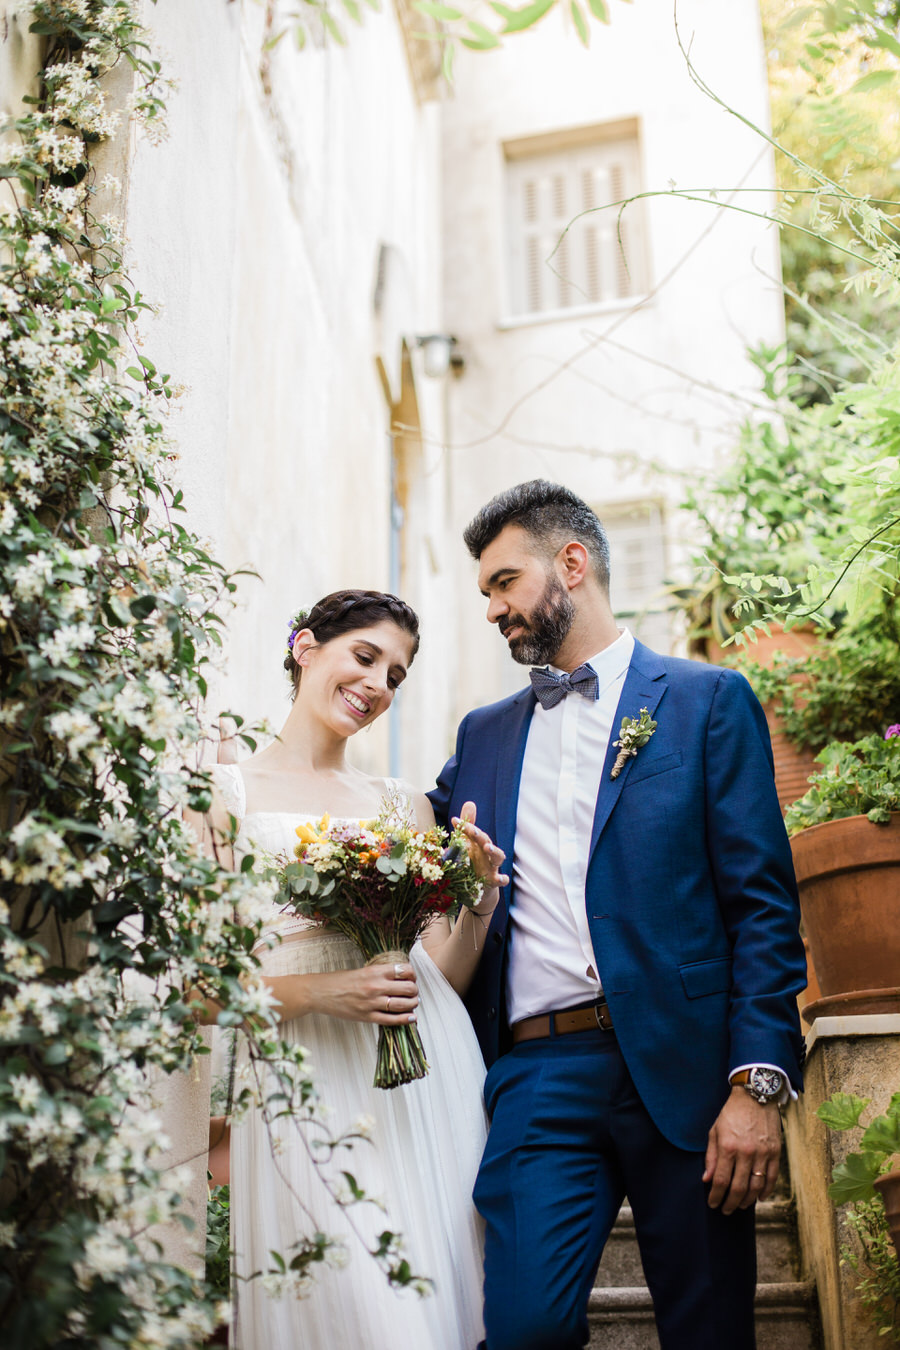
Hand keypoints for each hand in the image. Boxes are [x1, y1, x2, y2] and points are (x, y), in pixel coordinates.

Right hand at [284, 962, 418, 1024]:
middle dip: (414, 990)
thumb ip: (380, 974)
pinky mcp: (367, 1017)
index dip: (412, 974)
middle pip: (408, 988)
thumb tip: (400, 977)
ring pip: (403, 1004)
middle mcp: (376, 986)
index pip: (404, 970)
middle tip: (413, 991)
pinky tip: (411, 1017)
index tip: (411, 977)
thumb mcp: (362, 970)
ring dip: (412, 1003)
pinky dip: (405, 1019)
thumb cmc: (340, 980)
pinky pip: (392, 1020)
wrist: (321, 993)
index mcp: (374, 971)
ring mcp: (372, 1003)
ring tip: (413, 1003)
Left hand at [452, 802, 508, 893]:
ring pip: (498, 857)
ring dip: (494, 851)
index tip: (454, 821)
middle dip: (479, 835)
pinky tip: (501, 878)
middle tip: (471, 830)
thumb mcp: (466, 846)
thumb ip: (465, 830)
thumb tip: (466, 806)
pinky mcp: (493, 881)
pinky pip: (501, 880)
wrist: (478, 889)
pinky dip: (502, 879)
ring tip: (487, 847)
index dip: (466, 826)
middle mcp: (487, 853)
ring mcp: (492, 867)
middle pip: (486, 841)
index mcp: (478, 844)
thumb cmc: (472, 864)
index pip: (474, 832)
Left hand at [703, 1086, 780, 1213]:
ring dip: (747, 1200)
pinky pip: (772, 1178)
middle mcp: (746, 1153)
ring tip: (740, 1205)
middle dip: (730, 1203)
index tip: (713, 1204)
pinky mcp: (775, 1152)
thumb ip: (711, 1156)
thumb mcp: (715, 1131)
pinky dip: (766, 1191)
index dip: (716, 1196)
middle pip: (738, 1188)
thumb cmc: (731, 1113)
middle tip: (726, 1210)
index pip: (721, 1180)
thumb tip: (707, 1179)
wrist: (755, 1096)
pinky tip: (759, 1197)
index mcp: (728, 1147)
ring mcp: (763, 1153)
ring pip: (756, 1186)